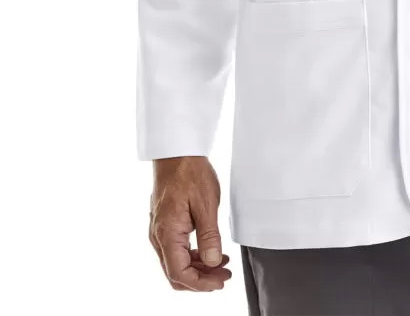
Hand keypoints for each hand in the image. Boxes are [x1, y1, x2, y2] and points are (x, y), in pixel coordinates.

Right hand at [148, 156, 231, 291]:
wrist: (176, 151)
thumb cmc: (189, 171)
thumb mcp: (206, 203)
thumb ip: (210, 236)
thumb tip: (213, 262)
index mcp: (167, 233)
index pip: (179, 273)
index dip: (201, 283)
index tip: (220, 281)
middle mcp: (158, 236)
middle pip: (175, 273)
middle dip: (201, 280)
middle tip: (224, 275)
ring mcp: (160, 231)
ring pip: (176, 263)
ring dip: (198, 268)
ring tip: (222, 264)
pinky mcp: (165, 225)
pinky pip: (176, 250)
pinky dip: (193, 256)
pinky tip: (210, 251)